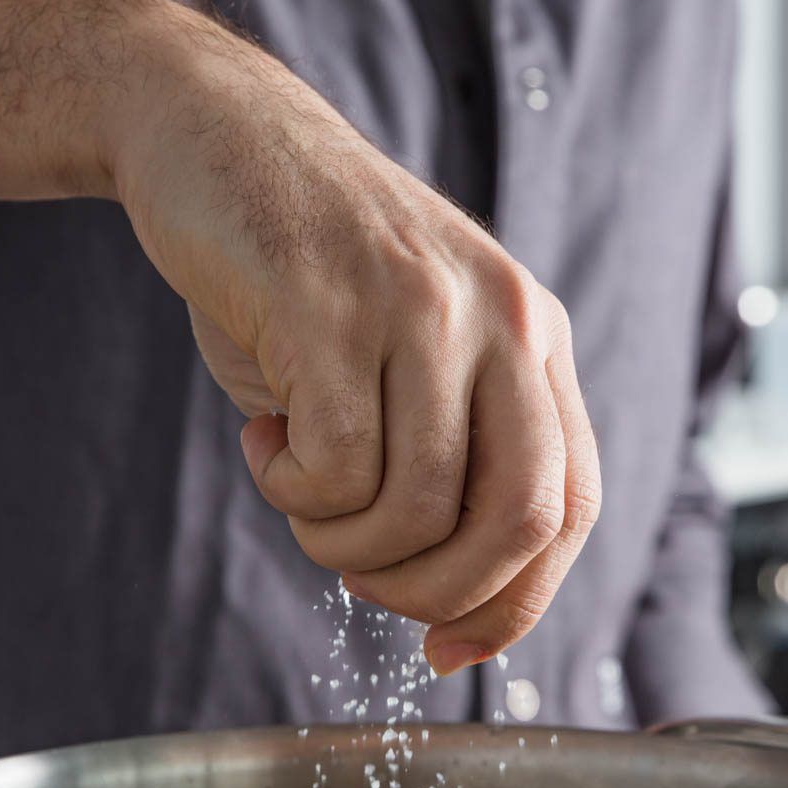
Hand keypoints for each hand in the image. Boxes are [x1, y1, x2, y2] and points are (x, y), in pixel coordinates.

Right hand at [112, 24, 601, 674]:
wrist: (215, 134)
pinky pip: (334, 467)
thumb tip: (454, 607)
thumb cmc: (304, 269)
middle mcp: (500, 320)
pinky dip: (289, 489)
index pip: (572, 507)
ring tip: (296, 486)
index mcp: (533, 338)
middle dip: (433, 595)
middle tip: (358, 575)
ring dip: (342, 543)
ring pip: (416, 508)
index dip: (517, 604)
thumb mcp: (410, 352)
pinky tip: (264, 434)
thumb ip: (449, 454)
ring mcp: (420, 308)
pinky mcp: (331, 305)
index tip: (450, 652)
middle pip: (517, 523)